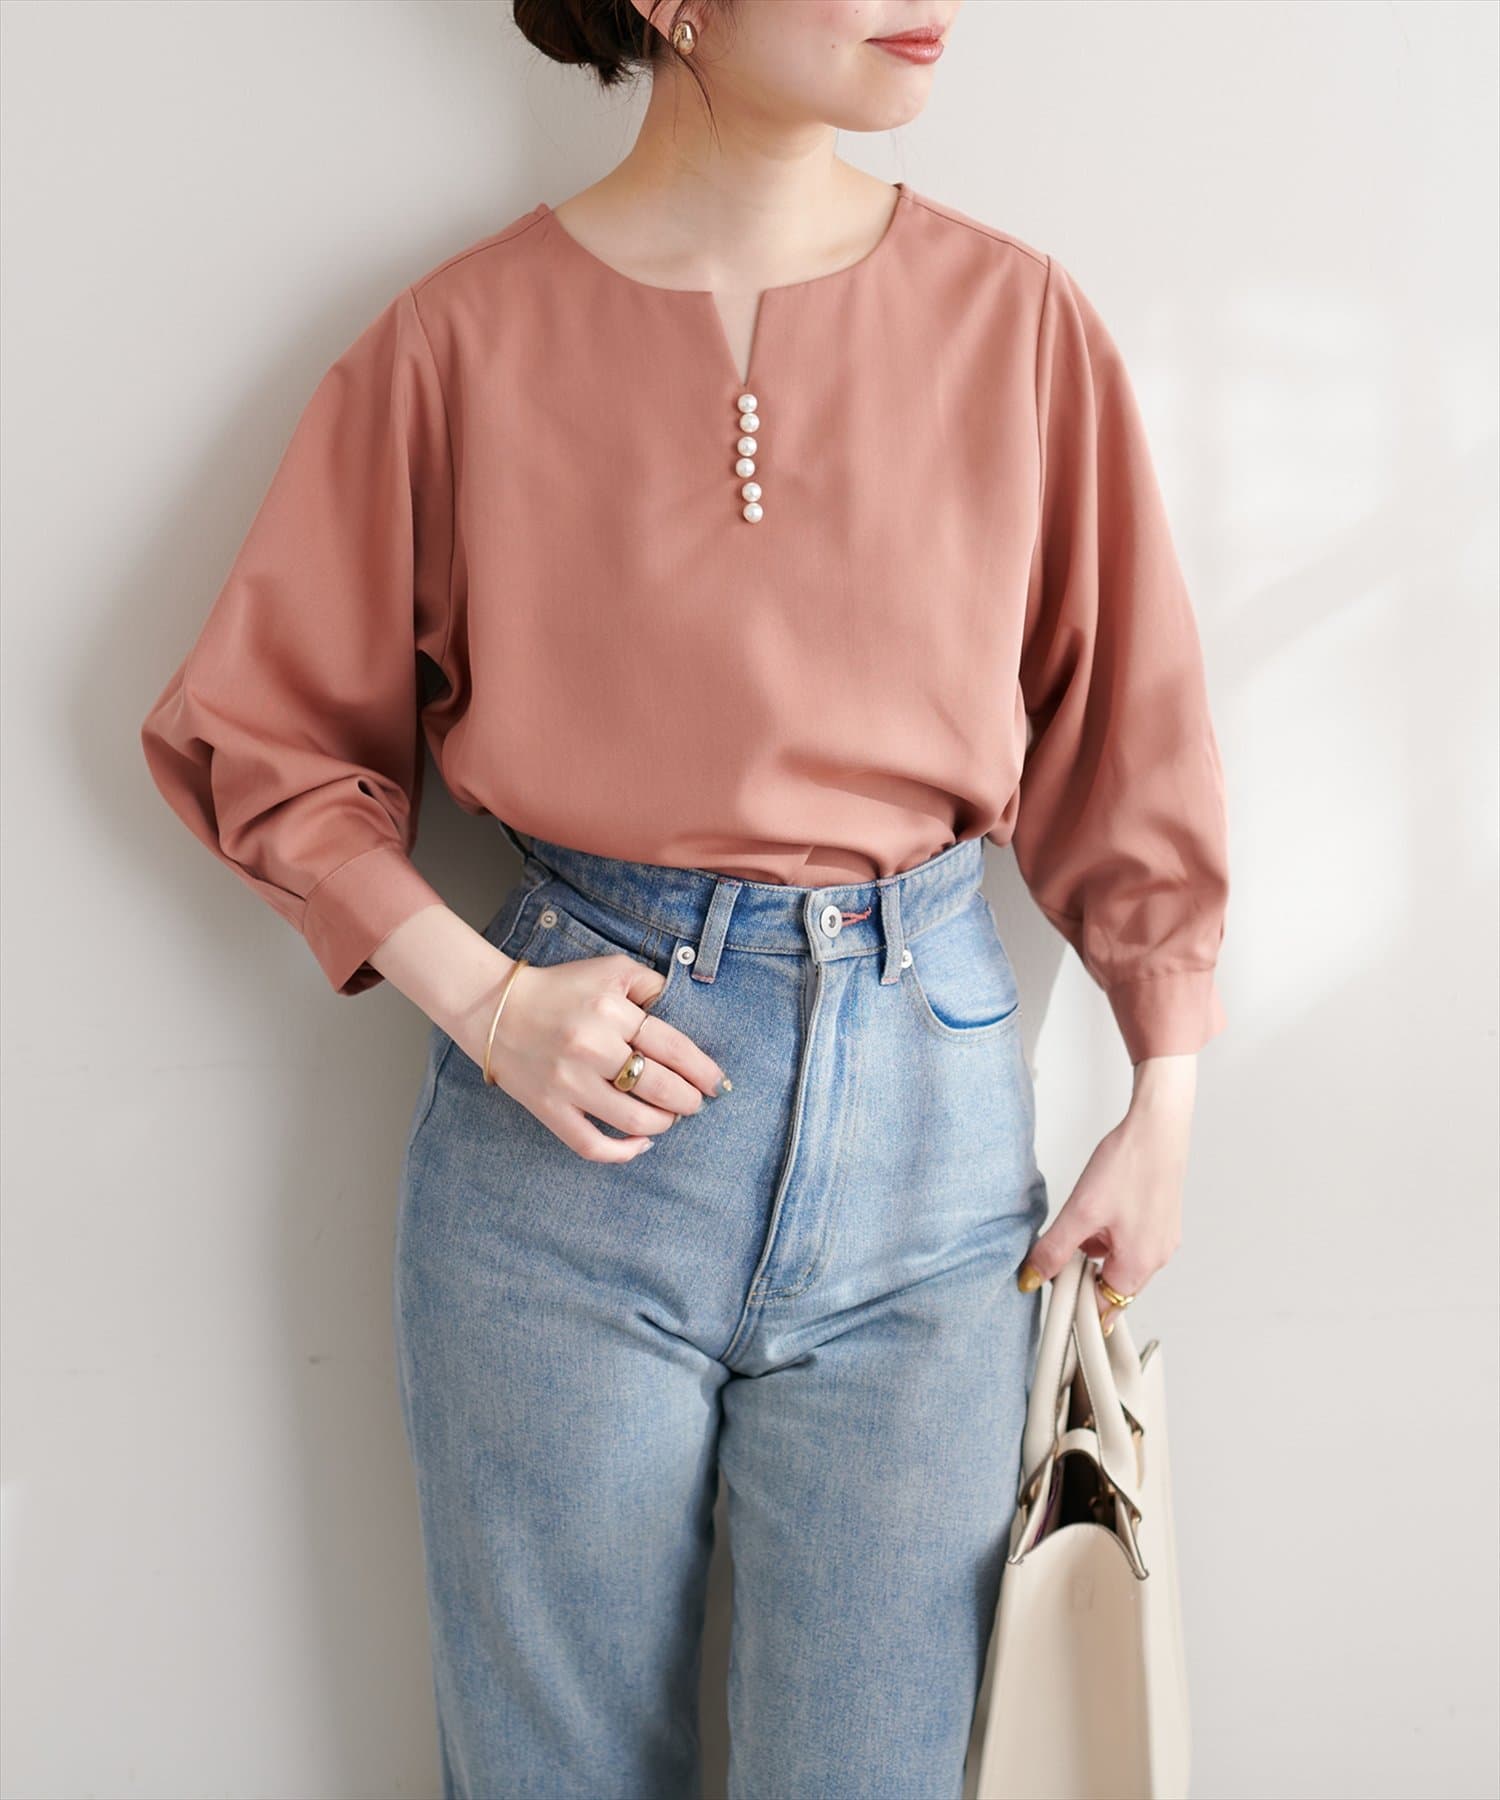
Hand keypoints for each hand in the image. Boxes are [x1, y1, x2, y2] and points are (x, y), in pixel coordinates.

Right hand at [460, 950, 727, 1163]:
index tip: (716, 1083)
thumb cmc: (561, 988)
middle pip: (659, 1087)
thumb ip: (650, 985)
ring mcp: (569, 1083)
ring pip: (633, 1120)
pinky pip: (591, 1144)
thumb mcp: (610, 969)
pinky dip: (622, 1152)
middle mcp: (592, 1048)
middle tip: (695, 1102)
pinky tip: (640, 1144)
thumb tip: (683, 1014)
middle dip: (688, 1100)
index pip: (674, 1049)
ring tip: (669, 1117)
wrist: (495, 1009)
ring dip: (663, 1123)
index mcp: (610, 1012)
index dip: (703, 1071)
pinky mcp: (549, 1109)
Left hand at [1016, 1053, 1196, 1330]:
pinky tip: (1099, 1206)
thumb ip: (1054, 1250)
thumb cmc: (1129, 1164)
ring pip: (1118, 1260)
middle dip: (1082, 1271)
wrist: (1157, 1126)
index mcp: (1139, 1265)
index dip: (1073, 1301)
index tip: (1051, 1290)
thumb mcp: (1080, 1212)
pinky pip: (1130, 1241)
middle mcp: (1157, 1258)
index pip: (1102, 1308)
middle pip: (1110, 1285)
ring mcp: (1162, 1239)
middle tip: (1060, 1246)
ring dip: (1095, 1249)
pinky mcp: (1161, 1221)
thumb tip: (1032, 1278)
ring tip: (1082, 1216)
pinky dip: (1110, 1233)